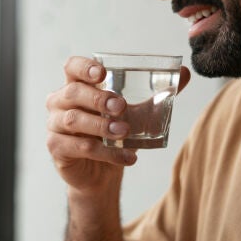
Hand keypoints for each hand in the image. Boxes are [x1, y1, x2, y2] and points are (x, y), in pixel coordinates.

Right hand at [46, 56, 189, 195]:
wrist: (102, 173)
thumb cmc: (114, 135)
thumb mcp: (137, 112)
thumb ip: (157, 93)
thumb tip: (185, 73)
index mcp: (77, 86)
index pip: (72, 67)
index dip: (84, 67)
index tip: (103, 73)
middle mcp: (60, 102)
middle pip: (72, 92)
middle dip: (98, 98)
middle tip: (122, 106)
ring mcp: (55, 126)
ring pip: (74, 120)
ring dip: (101, 125)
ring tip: (126, 132)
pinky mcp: (58, 149)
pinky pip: (80, 148)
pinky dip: (106, 153)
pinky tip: (128, 157)